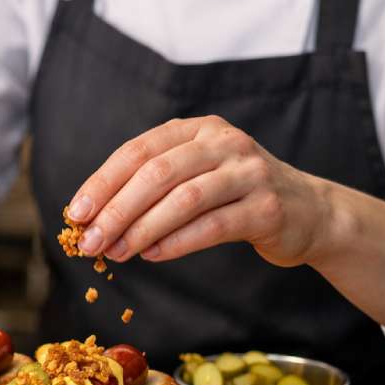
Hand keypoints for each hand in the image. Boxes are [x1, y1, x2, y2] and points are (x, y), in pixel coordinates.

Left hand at [65, 116, 330, 267]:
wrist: (308, 212)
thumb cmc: (235, 196)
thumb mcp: (195, 176)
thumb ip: (151, 189)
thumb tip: (93, 220)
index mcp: (197, 129)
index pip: (138, 151)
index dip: (103, 182)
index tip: (76, 213)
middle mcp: (224, 142)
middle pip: (157, 174)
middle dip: (116, 210)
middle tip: (90, 242)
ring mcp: (249, 172)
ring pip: (183, 200)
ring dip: (142, 229)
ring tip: (116, 253)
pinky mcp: (267, 207)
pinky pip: (212, 226)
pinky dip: (176, 242)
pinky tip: (152, 255)